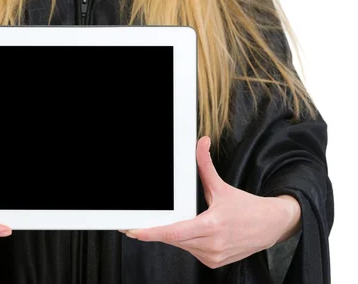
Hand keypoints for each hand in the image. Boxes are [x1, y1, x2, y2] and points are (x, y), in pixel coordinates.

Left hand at [121, 136, 300, 268]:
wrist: (271, 226)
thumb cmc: (246, 207)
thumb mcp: (222, 186)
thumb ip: (205, 165)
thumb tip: (201, 142)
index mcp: (212, 224)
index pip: (175, 232)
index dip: (152, 233)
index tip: (135, 231)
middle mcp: (213, 244)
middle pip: (174, 238)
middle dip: (156, 231)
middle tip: (137, 223)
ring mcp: (214, 256)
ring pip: (181, 245)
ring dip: (174, 234)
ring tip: (181, 221)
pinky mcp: (215, 262)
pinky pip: (190, 251)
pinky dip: (186, 241)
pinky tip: (193, 231)